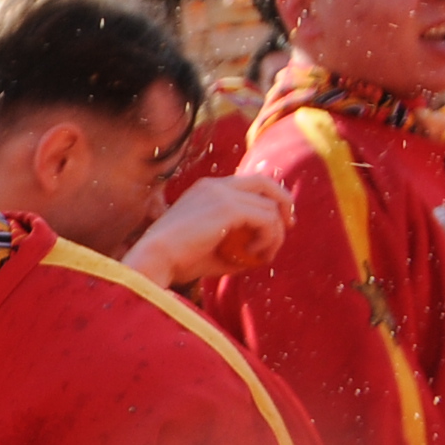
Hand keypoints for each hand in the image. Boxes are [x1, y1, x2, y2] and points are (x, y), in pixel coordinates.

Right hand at [120, 174, 293, 287]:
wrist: (154, 259)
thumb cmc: (177, 261)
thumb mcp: (212, 249)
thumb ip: (237, 244)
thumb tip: (262, 254)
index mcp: (206, 190)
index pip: (249, 184)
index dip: (269, 200)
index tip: (278, 223)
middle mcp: (215, 185)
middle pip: (265, 183)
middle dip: (283, 204)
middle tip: (289, 227)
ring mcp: (221, 193)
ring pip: (269, 207)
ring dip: (274, 234)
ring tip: (262, 256)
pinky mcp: (228, 207)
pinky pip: (266, 219)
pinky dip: (268, 239)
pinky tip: (254, 254)